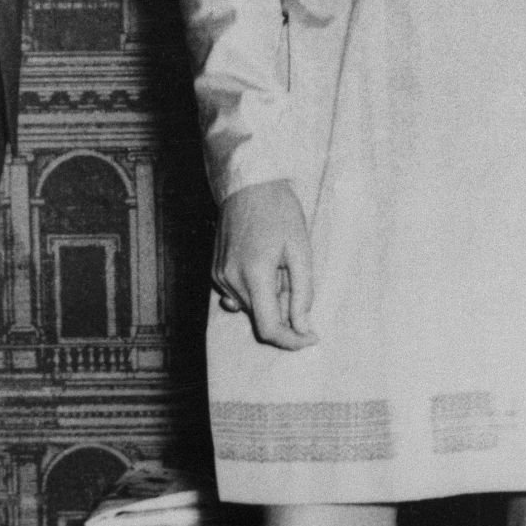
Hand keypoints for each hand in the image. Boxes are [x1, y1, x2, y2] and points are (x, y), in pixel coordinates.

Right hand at [213, 180, 318, 349]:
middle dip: (284, 307)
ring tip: (278, 261)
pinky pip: (238, 294)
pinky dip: (255, 289)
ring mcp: (218, 277)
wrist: (249, 184)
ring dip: (270, 296)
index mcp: (254, 276)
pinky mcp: (214, 271)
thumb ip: (302, 292)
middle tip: (294, 275)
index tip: (311, 337)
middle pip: (261, 317)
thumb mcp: (301, 250)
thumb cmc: (280, 212)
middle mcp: (229, 281)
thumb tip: (303, 327)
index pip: (269, 329)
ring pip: (251, 306)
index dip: (292, 340)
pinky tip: (263, 262)